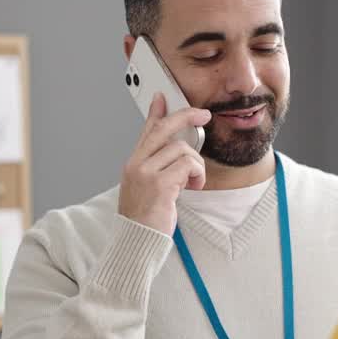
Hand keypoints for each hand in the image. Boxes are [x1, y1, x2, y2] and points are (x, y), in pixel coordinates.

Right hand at [118, 93, 210, 234]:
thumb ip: (157, 168)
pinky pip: (188, 165)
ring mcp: (146, 173)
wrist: (137, 241)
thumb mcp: (146, 188)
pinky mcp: (160, 184)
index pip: (146, 131)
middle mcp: (137, 164)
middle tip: (203, 115)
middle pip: (164, 129)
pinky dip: (197, 175)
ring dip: (196, 165)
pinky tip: (194, 187)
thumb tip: (177, 153)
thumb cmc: (145, 219)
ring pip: (182, 150)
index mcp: (133, 164)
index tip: (162, 97)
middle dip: (186, 116)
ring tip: (194, 182)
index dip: (155, 112)